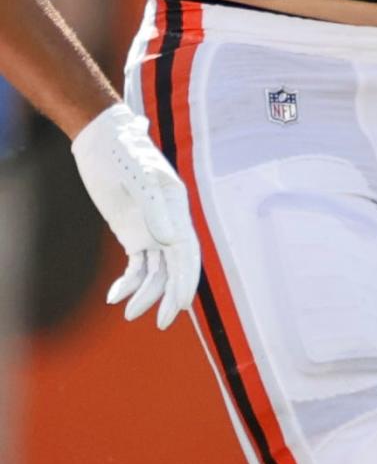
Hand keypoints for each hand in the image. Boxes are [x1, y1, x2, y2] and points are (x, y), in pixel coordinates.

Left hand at [72, 102, 200, 329]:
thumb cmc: (124, 152)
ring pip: (155, 270)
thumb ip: (156, 208)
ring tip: (128, 312)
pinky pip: (136, 265)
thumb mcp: (139, 177)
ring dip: (145, 293)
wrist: (102, 139)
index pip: (187, 251)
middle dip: (170, 296)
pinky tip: (113, 296)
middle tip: (160, 323)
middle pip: (175, 266)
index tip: (180, 305)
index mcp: (178, 208)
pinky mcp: (132, 233)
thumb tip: (171, 240)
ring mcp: (151, 228)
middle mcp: (169, 221)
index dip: (186, 279)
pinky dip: (127, 282)